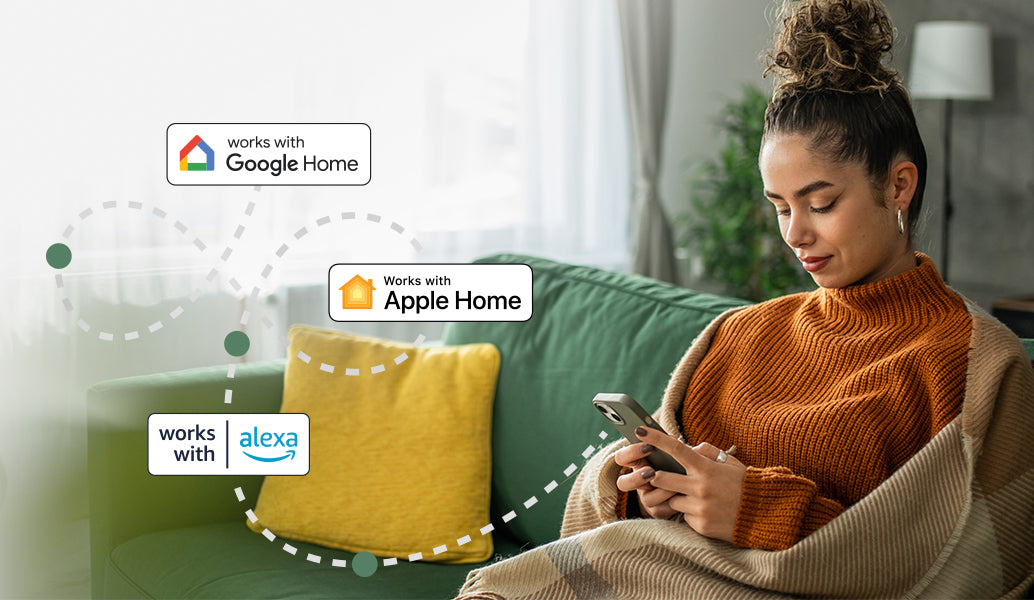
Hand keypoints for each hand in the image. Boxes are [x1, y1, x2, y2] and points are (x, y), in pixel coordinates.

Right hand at [615, 441, 678, 518]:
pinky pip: (661, 508)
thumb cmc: (678, 463)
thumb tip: (681, 442)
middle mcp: (637, 482)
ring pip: (645, 499)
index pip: (622, 458)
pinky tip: (682, 494)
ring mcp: (646, 497)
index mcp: (637, 463)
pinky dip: (673, 500)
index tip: (648, 447)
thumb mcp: (674, 452)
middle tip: (651, 472)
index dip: (631, 452)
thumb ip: (674, 446)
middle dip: (636, 477)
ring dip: (661, 490)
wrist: (687, 486)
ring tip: (674, 486)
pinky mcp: (657, 510)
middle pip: (623, 483)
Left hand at [623, 427, 746, 541]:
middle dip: (657, 476)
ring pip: (672, 500)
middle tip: (659, 475)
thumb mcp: (730, 462)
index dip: (655, 439)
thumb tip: (688, 449)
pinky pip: (685, 516)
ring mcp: (700, 508)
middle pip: (661, 478)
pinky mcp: (701, 525)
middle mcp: (700, 487)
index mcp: (706, 468)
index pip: (675, 449)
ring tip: (700, 498)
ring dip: (678, 497)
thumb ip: (707, 452)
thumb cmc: (746, 484)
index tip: (639, 431)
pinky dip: (691, 513)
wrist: (766, 515)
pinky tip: (708, 511)